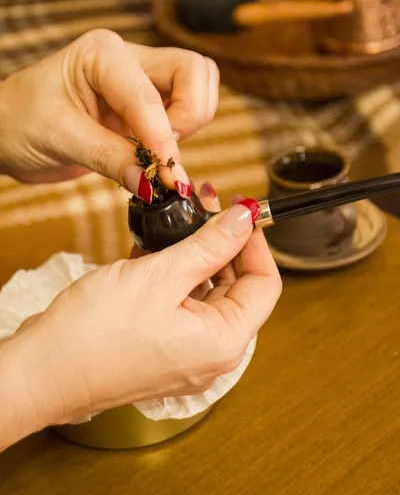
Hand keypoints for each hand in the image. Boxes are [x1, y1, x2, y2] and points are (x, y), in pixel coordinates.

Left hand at [0, 30, 218, 199]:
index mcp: (102, 53)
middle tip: (163, 153)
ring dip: (190, 124)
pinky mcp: (145, 106)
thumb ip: (111, 159)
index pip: (148, 94)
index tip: (169, 177)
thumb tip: (154, 185)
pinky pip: (184, 112)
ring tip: (155, 152)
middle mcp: (128, 59)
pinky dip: (182, 136)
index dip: (163, 137)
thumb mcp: (60, 139)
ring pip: (199, 88)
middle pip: (194, 71)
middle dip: (191, 115)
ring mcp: (140, 80)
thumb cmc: (19, 122)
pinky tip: (155, 155)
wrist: (6, 131)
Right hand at [0, 197, 280, 449]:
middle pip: (237, 287)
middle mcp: (210, 351)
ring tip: (179, 220)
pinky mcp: (160, 344)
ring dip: (196, 254)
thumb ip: (208, 246)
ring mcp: (184, 350)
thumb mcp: (160, 277)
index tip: (240, 212)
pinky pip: (180, 302)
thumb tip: (243, 220)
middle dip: (224, 243)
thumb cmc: (95, 334)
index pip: (264, 284)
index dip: (255, 243)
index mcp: (223, 341)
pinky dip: (173, 274)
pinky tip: (157, 247)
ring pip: (205, 291)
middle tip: (205, 205)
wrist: (42, 370)